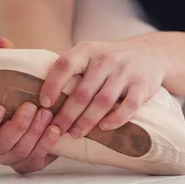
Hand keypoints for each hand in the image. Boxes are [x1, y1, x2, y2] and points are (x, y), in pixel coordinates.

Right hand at [0, 36, 59, 173]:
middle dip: (16, 127)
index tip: (0, 107)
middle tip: (31, 107)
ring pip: (17, 154)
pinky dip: (46, 146)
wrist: (48, 106)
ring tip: (47, 114)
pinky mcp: (31, 162)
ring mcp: (12, 155)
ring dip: (33, 135)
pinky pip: (35, 161)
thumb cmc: (24, 90)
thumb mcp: (15, 74)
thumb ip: (5, 59)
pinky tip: (55, 130)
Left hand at [40, 34, 169, 137]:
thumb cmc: (110, 59)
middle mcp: (106, 59)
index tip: (43, 103)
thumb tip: (34, 87)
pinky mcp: (143, 85)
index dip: (52, 84)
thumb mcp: (89, 53)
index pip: (65, 65)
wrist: (150, 53)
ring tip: (75, 133)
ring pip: (103, 101)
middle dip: (67, 114)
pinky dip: (115, 119)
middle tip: (56, 130)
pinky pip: (128, 106)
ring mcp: (126, 72)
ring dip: (87, 120)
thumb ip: (68, 67)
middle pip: (83, 91)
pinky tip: (104, 128)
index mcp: (87, 50)